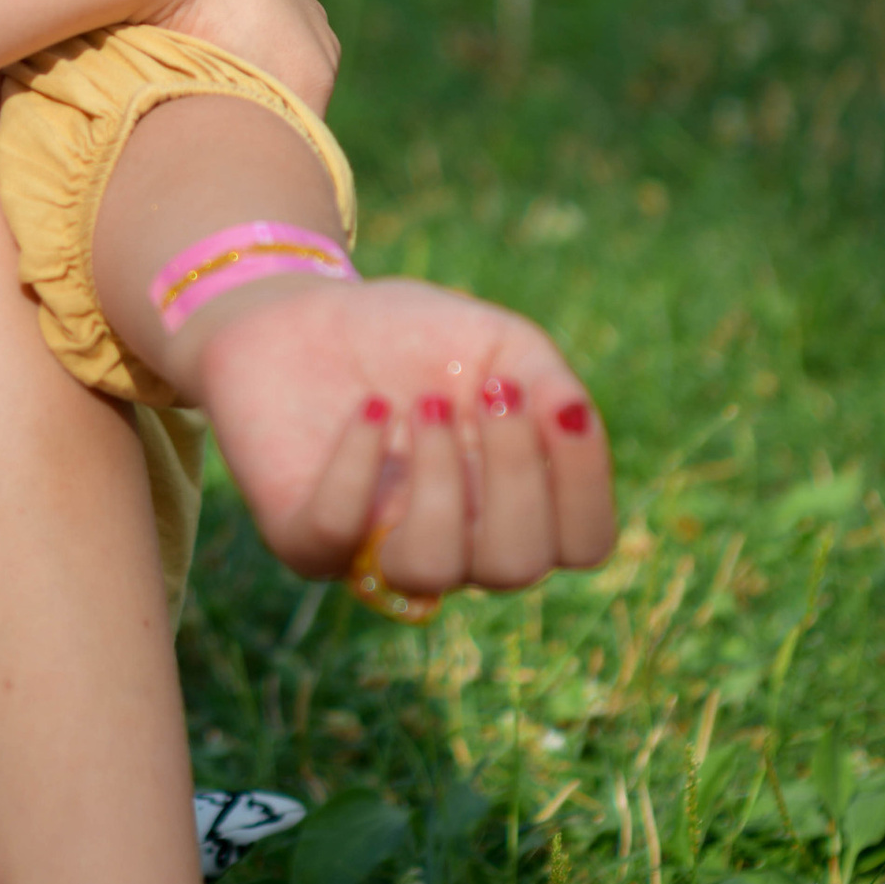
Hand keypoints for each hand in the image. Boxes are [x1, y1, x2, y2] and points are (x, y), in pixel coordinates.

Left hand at [186, 277, 612, 597]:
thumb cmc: (411, 338)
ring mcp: (378, 549)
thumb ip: (548, 382)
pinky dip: (358, 465)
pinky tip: (371, 408)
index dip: (585, 485)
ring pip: (432, 568)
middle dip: (513, 473)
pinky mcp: (302, 537)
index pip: (583, 544)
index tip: (560, 403)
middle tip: (491, 393)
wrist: (299, 316)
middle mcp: (457, 543)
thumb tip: (571, 416)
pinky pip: (336, 533)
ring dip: (440, 480)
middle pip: (517, 566)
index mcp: (514, 504)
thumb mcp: (497, 342)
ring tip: (424, 403)